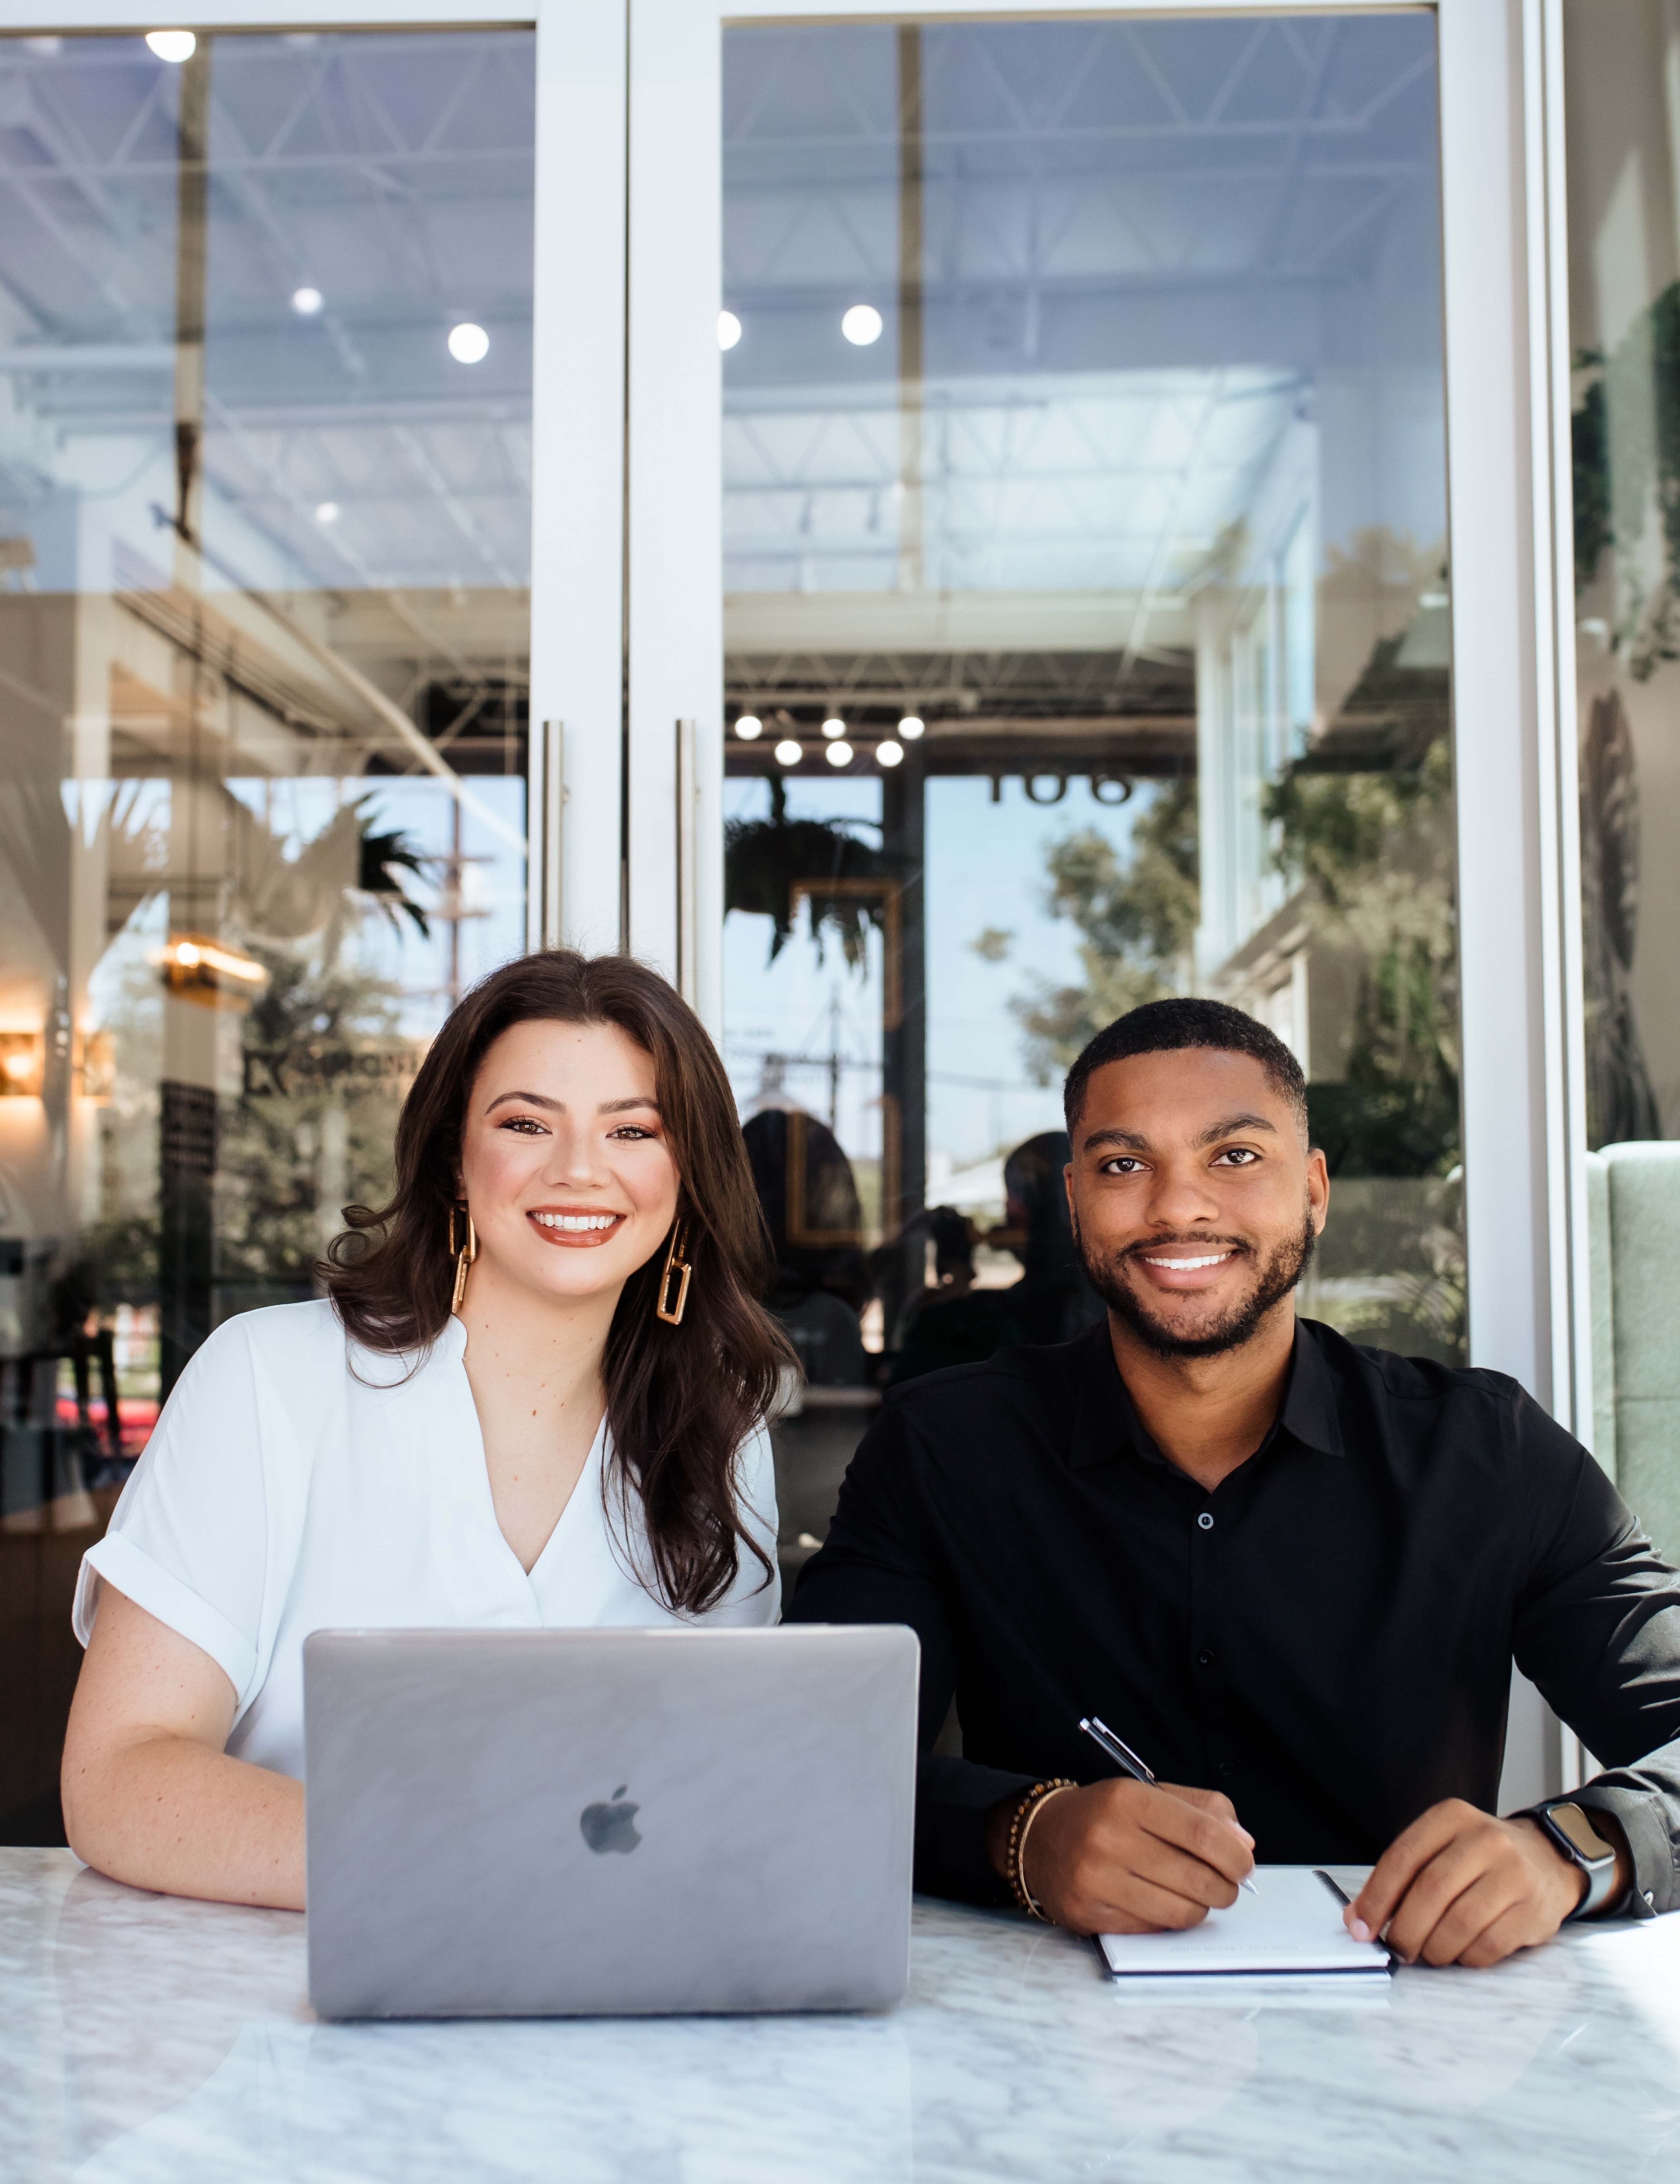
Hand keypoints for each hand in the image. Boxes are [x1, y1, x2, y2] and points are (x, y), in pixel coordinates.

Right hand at [990, 1777, 1256, 1935]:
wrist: (1038, 1838)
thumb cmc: (1104, 1815)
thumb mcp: (1149, 1793)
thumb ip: (1201, 1809)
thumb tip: (1243, 1844)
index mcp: (1128, 1799)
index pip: (1202, 1834)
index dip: (1235, 1856)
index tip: (1244, 1864)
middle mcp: (1109, 1838)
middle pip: (1198, 1878)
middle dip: (1226, 1888)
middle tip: (1227, 1885)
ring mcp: (1097, 1880)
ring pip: (1181, 1912)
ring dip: (1202, 1907)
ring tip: (1197, 1894)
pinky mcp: (1090, 1914)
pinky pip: (1153, 1929)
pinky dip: (1170, 1920)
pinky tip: (1163, 1902)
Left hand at [1345, 1799, 1626, 1967]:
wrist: (1548, 1860)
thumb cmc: (1482, 1858)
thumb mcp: (1441, 1847)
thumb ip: (1402, 1877)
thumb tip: (1358, 1918)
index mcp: (1452, 1817)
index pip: (1403, 1857)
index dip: (1376, 1897)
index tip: (1359, 1926)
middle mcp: (1485, 1840)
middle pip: (1430, 1891)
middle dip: (1404, 1929)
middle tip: (1396, 1948)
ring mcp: (1514, 1874)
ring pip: (1459, 1922)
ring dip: (1435, 1948)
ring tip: (1428, 1953)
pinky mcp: (1534, 1911)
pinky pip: (1489, 1945)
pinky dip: (1466, 1957)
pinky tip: (1461, 1953)